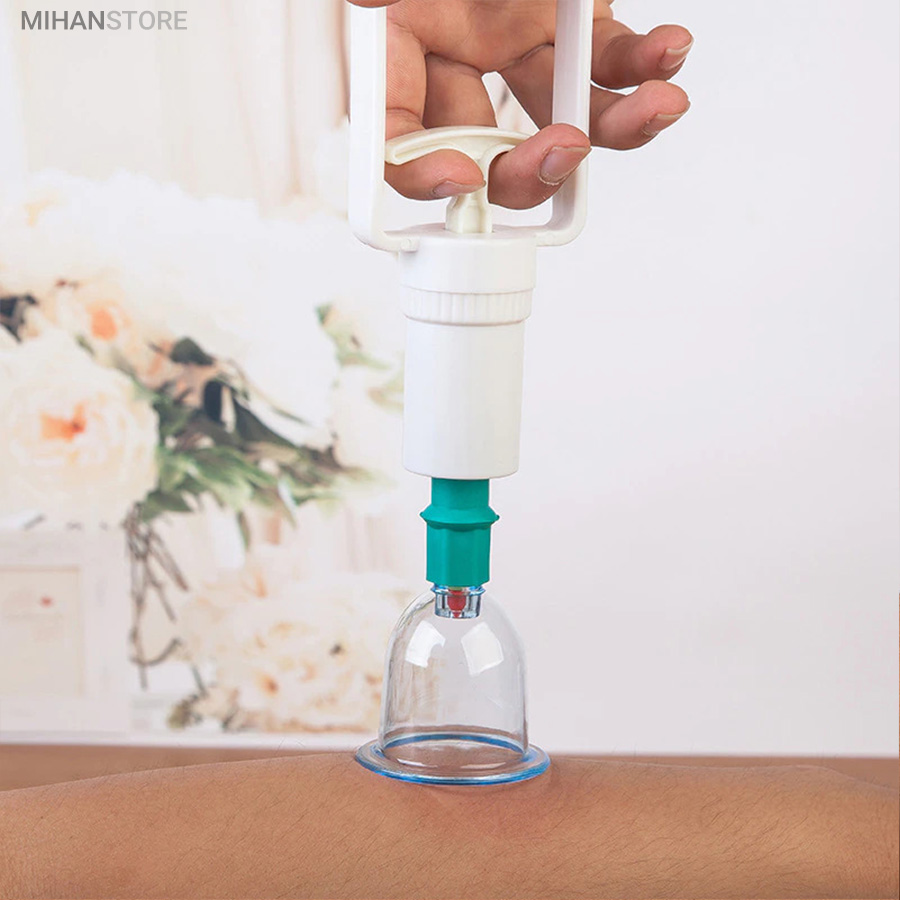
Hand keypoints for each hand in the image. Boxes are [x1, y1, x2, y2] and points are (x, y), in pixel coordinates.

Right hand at [348, 0, 691, 208]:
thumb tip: (361, 1)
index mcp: (403, 40)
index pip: (399, 132)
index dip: (421, 170)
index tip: (461, 179)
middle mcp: (461, 53)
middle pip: (487, 148)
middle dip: (526, 169)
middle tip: (563, 154)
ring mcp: (519, 42)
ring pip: (562, 117)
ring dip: (613, 127)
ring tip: (657, 107)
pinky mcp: (577, 25)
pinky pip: (613, 61)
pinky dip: (645, 64)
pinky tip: (667, 54)